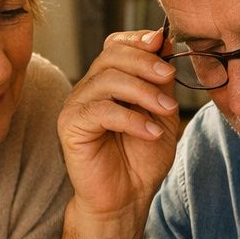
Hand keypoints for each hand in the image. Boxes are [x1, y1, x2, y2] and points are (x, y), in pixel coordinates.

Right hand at [57, 28, 180, 225]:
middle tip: (169, 76)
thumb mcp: (161, 114)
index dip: (137, 40)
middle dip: (144, 62)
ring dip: (143, 92)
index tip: (163, 43)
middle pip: (111, 56)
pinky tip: (151, 132)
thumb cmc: (142, 159)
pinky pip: (101, 110)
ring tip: (166, 111)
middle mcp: (89, 89)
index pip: (115, 46)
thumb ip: (161, 81)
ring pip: (107, 80)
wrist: (126, 199)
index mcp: (108, 82)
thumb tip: (165, 43)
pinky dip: (131, 119)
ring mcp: (77, 106)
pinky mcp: (70, 126)